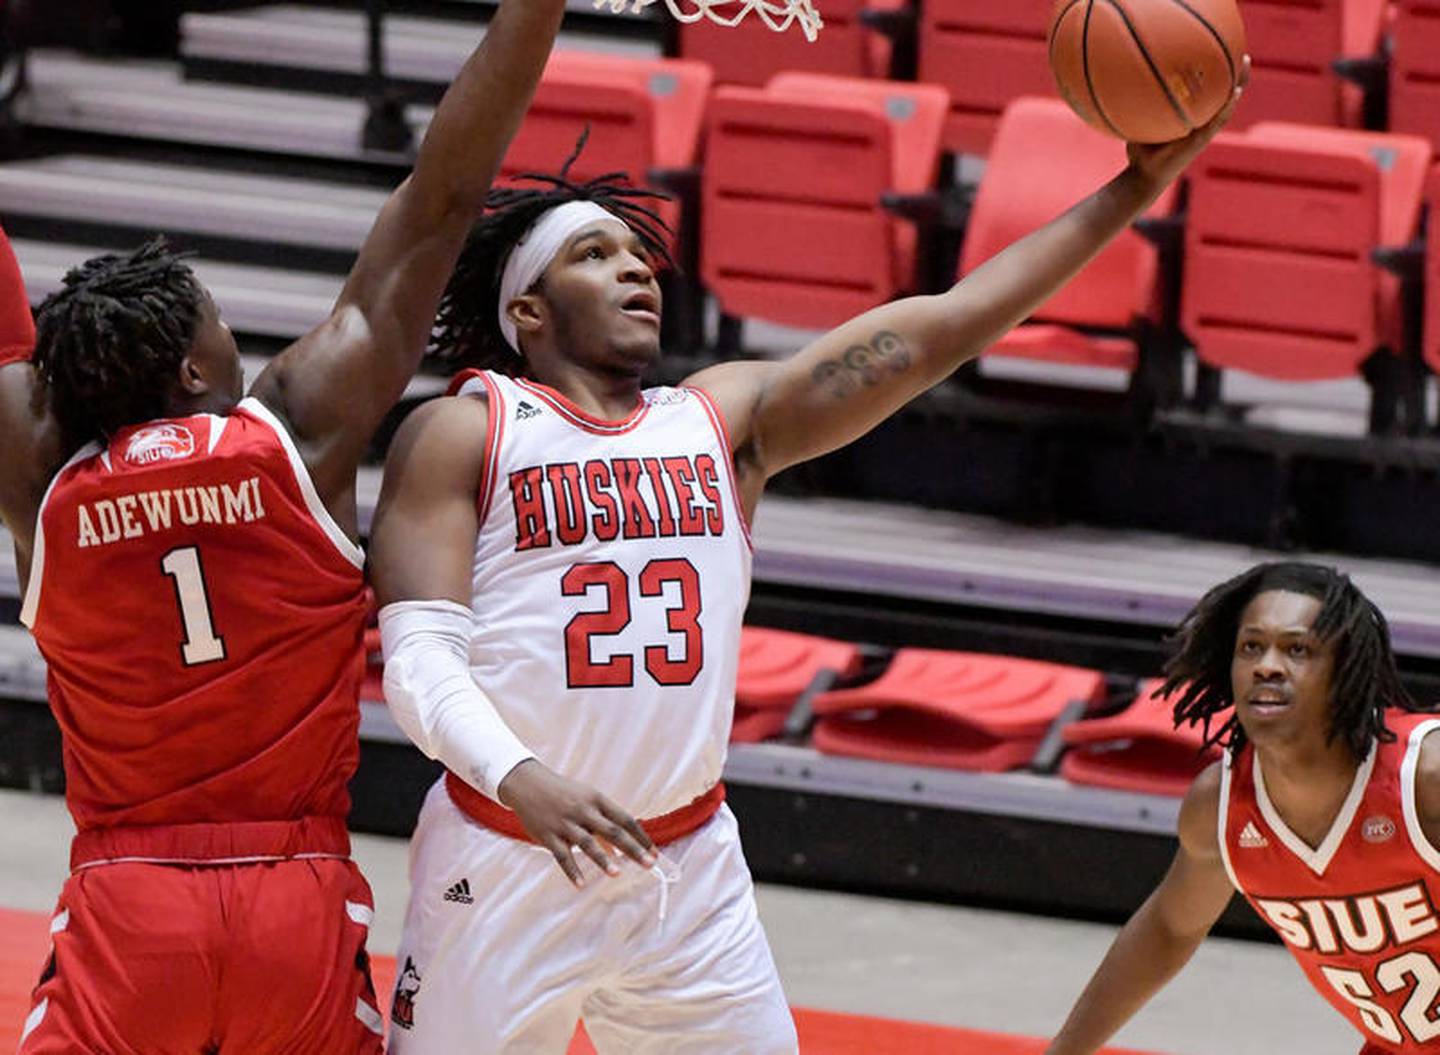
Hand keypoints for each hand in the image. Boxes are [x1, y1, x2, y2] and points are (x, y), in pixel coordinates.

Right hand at [497, 759, 656, 886]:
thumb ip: (603, 825)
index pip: (625, 819)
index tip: (654, 852)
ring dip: (602, 859)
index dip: (641, 836)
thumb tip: (619, 852)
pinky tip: (581, 884)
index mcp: (597, 799)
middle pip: (612, 831)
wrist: (529, 784)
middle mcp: (583, 810)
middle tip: (649, 864)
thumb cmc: (564, 794)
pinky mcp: (548, 835)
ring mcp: (565, 823)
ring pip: (587, 843)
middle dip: (632, 849)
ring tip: (616, 873)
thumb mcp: (586, 801)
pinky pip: (562, 855)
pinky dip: (572, 870)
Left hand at [1126, 55, 1250, 189]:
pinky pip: (1217, 121)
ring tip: (1245, 65)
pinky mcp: (1201, 141)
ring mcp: (1203, 131)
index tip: (1224, 52)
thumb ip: (1139, 105)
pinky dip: (1227, 107)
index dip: (1217, 74)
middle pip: (1223, 93)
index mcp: (1191, 118)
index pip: (1208, 92)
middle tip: (1243, 53)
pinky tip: (1235, 93)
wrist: (1143, 177)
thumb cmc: (1141, 152)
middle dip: (1235, 74)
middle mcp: (1201, 122)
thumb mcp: (1140, 123)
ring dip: (1238, 84)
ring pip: (1227, 104)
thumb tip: (1123, 80)